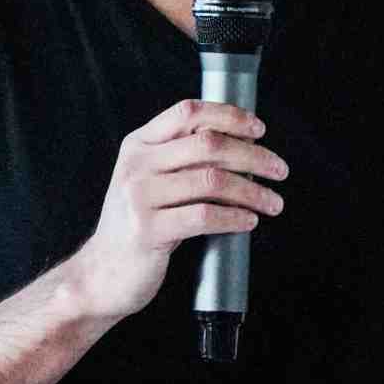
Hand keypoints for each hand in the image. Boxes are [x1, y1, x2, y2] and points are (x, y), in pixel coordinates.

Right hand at [66, 99, 287, 319]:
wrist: (103, 270)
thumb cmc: (138, 224)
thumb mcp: (149, 180)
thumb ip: (181, 160)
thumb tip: (242, 148)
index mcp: (138, 145)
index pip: (186, 112)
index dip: (228, 115)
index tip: (258, 129)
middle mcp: (137, 165)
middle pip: (207, 144)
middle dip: (253, 155)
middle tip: (279, 170)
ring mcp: (140, 196)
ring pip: (212, 181)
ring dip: (253, 191)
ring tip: (273, 202)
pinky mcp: (148, 230)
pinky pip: (204, 217)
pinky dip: (235, 217)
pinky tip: (249, 221)